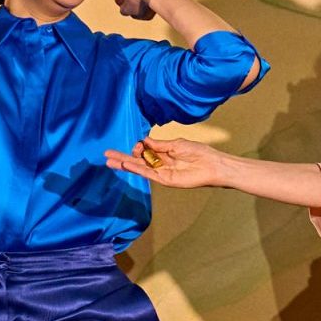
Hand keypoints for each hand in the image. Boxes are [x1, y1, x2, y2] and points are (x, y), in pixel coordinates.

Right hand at [104, 137, 223, 188]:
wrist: (213, 165)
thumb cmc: (199, 153)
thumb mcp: (176, 144)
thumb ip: (159, 145)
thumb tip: (143, 141)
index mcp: (164, 153)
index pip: (144, 150)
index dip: (138, 146)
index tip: (139, 145)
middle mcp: (161, 163)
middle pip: (137, 160)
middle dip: (122, 157)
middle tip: (107, 154)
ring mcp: (162, 172)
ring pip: (140, 168)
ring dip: (125, 164)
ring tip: (109, 161)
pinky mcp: (165, 180)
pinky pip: (148, 174)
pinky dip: (137, 169)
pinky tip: (126, 164)